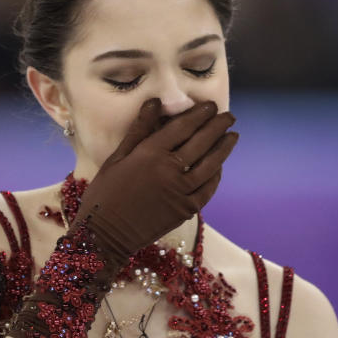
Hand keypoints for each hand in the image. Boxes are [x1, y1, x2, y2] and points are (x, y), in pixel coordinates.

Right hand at [73, 97, 238, 260]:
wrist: (105, 235)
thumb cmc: (105, 193)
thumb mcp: (117, 157)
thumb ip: (140, 130)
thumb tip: (155, 102)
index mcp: (150, 154)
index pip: (182, 127)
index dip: (199, 114)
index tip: (211, 105)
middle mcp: (169, 171)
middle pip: (202, 142)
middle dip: (218, 126)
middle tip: (229, 116)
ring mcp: (181, 192)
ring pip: (211, 165)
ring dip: (224, 148)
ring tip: (232, 136)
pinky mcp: (186, 210)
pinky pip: (208, 189)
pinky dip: (217, 175)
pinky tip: (219, 166)